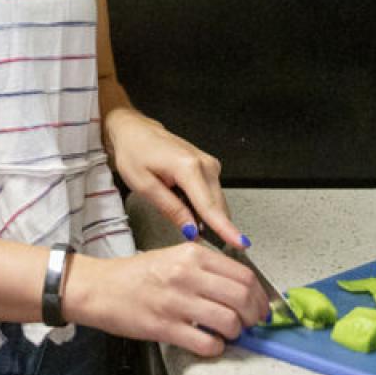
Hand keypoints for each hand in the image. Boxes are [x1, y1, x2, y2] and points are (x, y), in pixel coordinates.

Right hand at [62, 243, 269, 356]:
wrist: (102, 288)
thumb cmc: (137, 274)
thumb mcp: (175, 256)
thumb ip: (206, 266)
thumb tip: (239, 285)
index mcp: (192, 254)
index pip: (242, 274)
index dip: (259, 295)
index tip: (261, 305)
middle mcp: (187, 274)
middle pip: (241, 296)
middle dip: (254, 314)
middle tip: (253, 322)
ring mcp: (176, 301)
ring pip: (228, 320)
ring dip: (236, 332)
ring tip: (231, 333)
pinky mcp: (165, 327)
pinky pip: (205, 342)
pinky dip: (216, 347)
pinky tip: (211, 343)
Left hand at [105, 107, 248, 248]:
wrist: (135, 131)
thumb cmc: (135, 153)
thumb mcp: (144, 186)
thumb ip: (172, 209)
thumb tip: (192, 230)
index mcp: (188, 167)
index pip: (210, 206)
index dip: (225, 228)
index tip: (240, 243)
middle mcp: (205, 164)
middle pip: (217, 206)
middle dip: (212, 227)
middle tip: (190, 235)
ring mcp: (209, 163)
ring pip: (217, 202)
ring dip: (206, 216)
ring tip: (179, 209)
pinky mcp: (209, 166)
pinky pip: (213, 194)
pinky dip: (203, 205)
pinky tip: (184, 200)